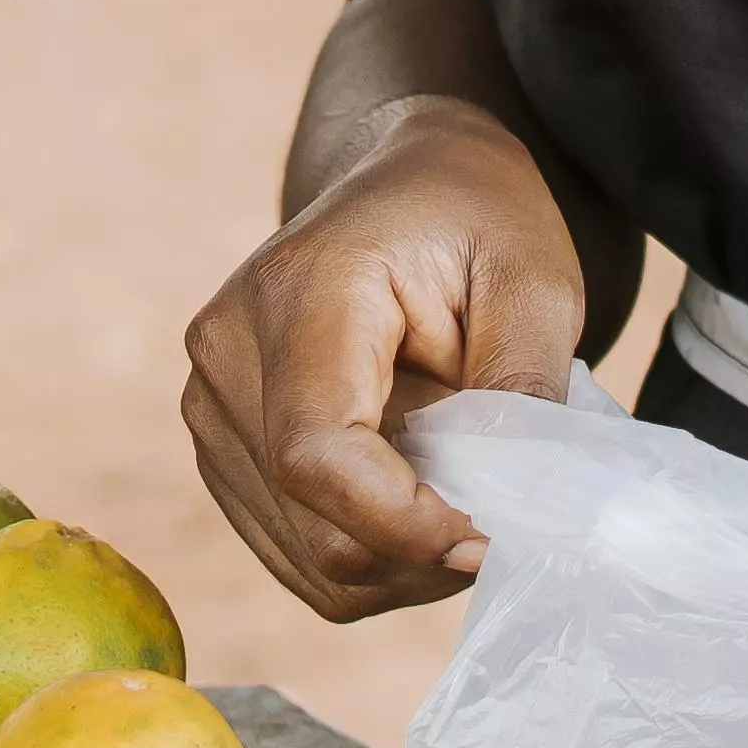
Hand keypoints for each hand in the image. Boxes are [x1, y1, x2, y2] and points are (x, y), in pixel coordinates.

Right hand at [180, 94, 587, 620]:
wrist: (411, 184)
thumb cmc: (477, 221)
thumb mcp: (535, 283)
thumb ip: (524, 388)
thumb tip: (513, 509)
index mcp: (300, 290)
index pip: (318, 452)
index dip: (403, 523)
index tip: (490, 537)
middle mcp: (228, 349)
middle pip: (313, 521)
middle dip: (421, 551)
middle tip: (502, 510)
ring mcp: (211, 401)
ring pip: (306, 558)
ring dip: (401, 563)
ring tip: (461, 491)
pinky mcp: (221, 444)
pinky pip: (296, 553)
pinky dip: (371, 557)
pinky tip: (417, 497)